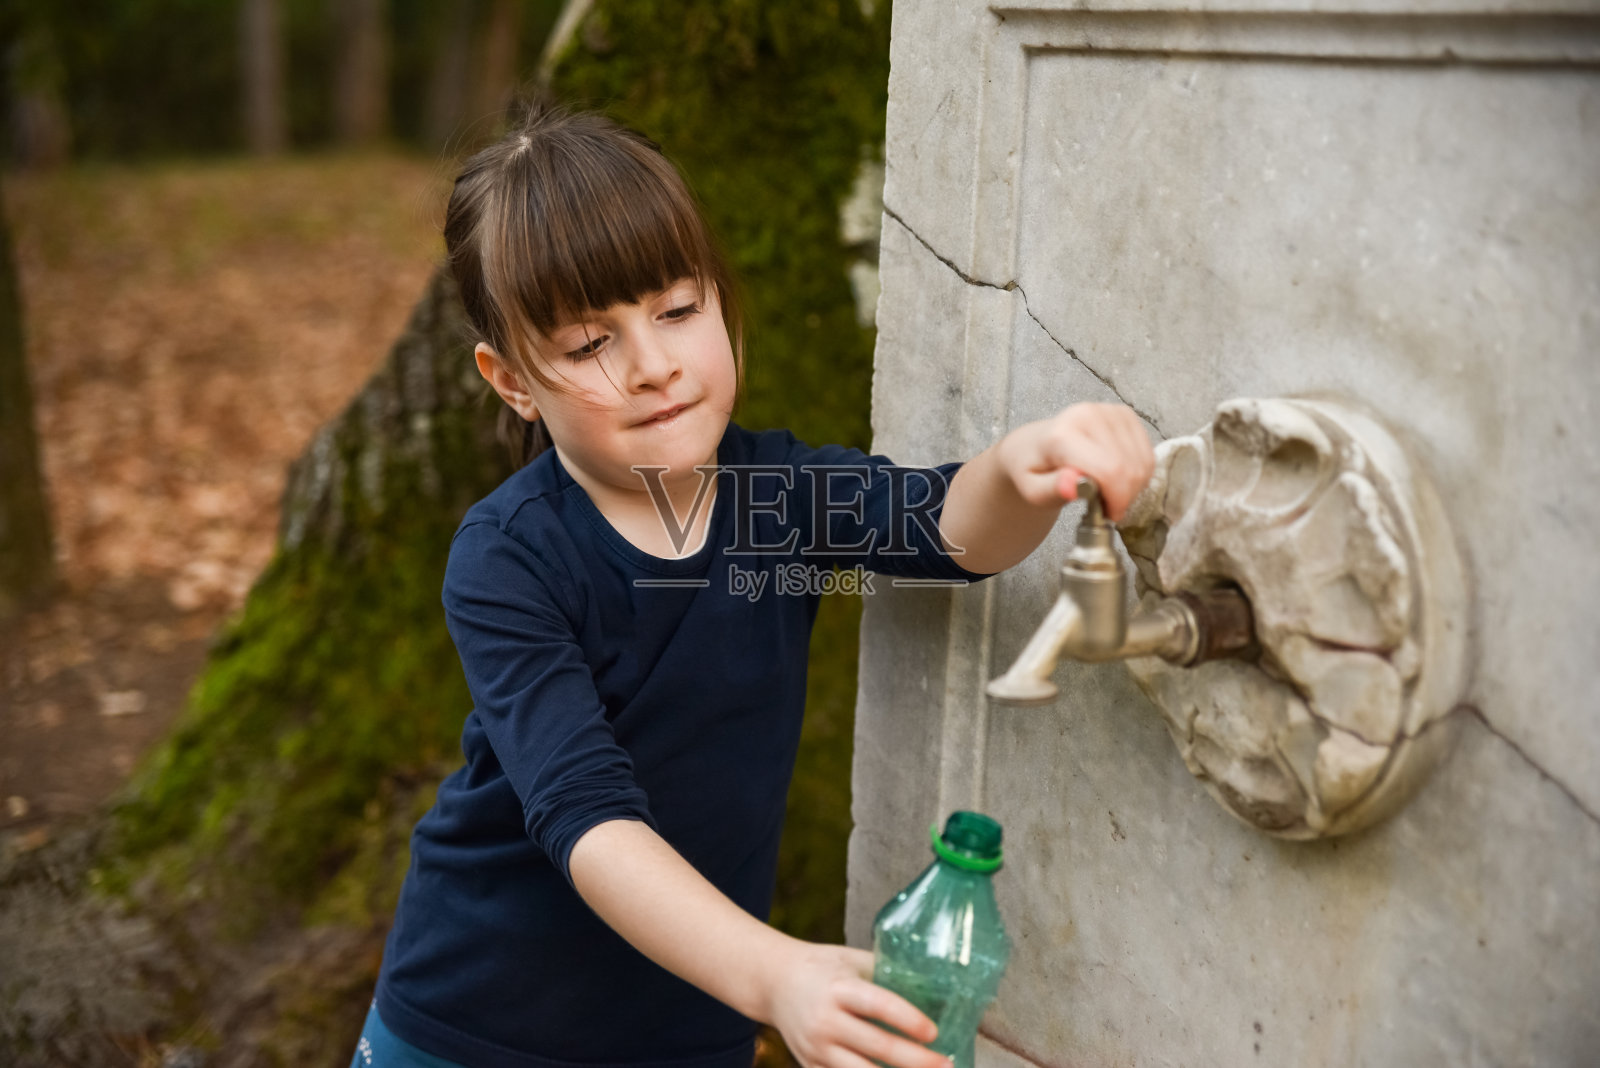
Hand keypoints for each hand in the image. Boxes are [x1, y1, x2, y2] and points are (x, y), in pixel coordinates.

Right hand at [766, 942, 948, 1067]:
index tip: (933, 1032)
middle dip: (917, 1060)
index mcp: (839, 987)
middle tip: (946, 1064)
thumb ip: (885, 973)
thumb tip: (935, 984)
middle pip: (877, 1047)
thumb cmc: (822, 967)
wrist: (773, 982)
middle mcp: (825, 1019)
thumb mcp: (851, 959)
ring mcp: (815, 1048)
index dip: (908, 1020)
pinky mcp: (809, 1066)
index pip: (878, 1005)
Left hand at [998, 403, 1154, 521]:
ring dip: (1132, 486)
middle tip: (1107, 507)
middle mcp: (1087, 415)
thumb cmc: (1034, 471)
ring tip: (1109, 492)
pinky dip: (1138, 473)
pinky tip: (1118, 478)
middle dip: (1124, 496)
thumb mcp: (1033, 491)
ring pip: (1142, 462)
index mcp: (1062, 435)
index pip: (1109, 470)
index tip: (1108, 515)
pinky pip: (1147, 453)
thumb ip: (1053, 489)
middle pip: (1128, 468)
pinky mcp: (1124, 414)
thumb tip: (1072, 485)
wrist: (1034, 447)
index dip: (1116, 499)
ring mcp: (1108, 412)